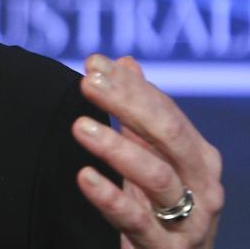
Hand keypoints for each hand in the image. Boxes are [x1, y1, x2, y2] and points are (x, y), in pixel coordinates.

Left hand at [72, 55, 223, 247]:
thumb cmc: (160, 206)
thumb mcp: (152, 157)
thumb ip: (139, 113)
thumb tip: (123, 61)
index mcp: (197, 155)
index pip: (165, 111)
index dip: (130, 86)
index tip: (93, 64)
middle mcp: (201, 184)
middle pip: (168, 136)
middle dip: (128, 105)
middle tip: (87, 83)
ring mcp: (188, 219)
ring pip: (157, 177)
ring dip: (117, 148)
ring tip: (80, 126)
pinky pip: (136, 220)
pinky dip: (110, 197)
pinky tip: (84, 177)